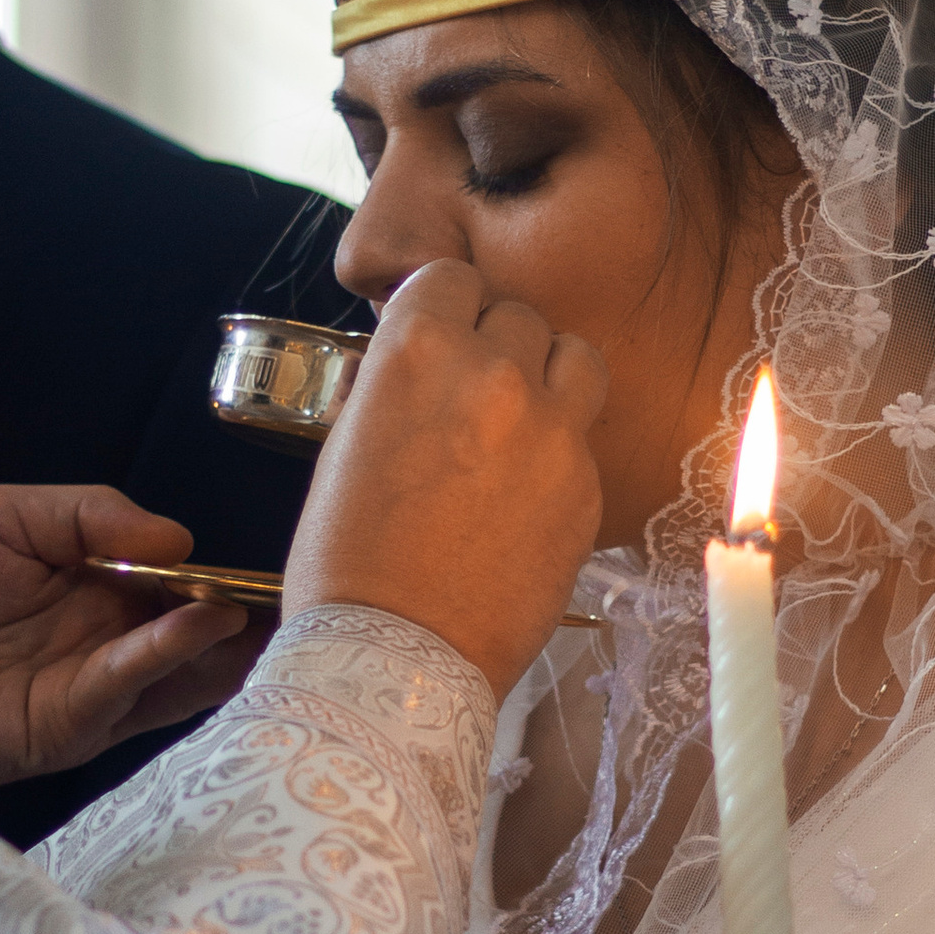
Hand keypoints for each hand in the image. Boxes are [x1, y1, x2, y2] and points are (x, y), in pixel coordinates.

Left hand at [0, 485, 260, 794]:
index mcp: (87, 591)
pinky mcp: (61, 728)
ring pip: (179, 672)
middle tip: (303, 594)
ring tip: (268, 610)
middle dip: (248, 616)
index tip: (277, 558)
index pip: (179, 585)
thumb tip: (175, 536)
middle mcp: (98, 644)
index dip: (226, 573)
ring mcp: (84, 691)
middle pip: (196, 635)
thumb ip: (85, 516)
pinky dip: (168, 657)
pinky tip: (198, 623)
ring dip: (226, 644)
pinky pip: (127, 690)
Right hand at [282, 263, 606, 701]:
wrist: (397, 657)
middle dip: (496, 345)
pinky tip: (526, 495)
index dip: (446, 308)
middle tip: (472, 393)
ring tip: (521, 420)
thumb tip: (422, 366)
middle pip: (518, 314)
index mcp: (417, 351)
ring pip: (575, 357)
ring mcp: (551, 430)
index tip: (441, 335)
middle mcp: (493, 374)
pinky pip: (585, 438)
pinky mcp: (588, 487)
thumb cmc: (348, 562)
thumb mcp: (346, 445)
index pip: (452, 277)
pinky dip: (561, 452)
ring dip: (550, 376)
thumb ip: (396, 387)